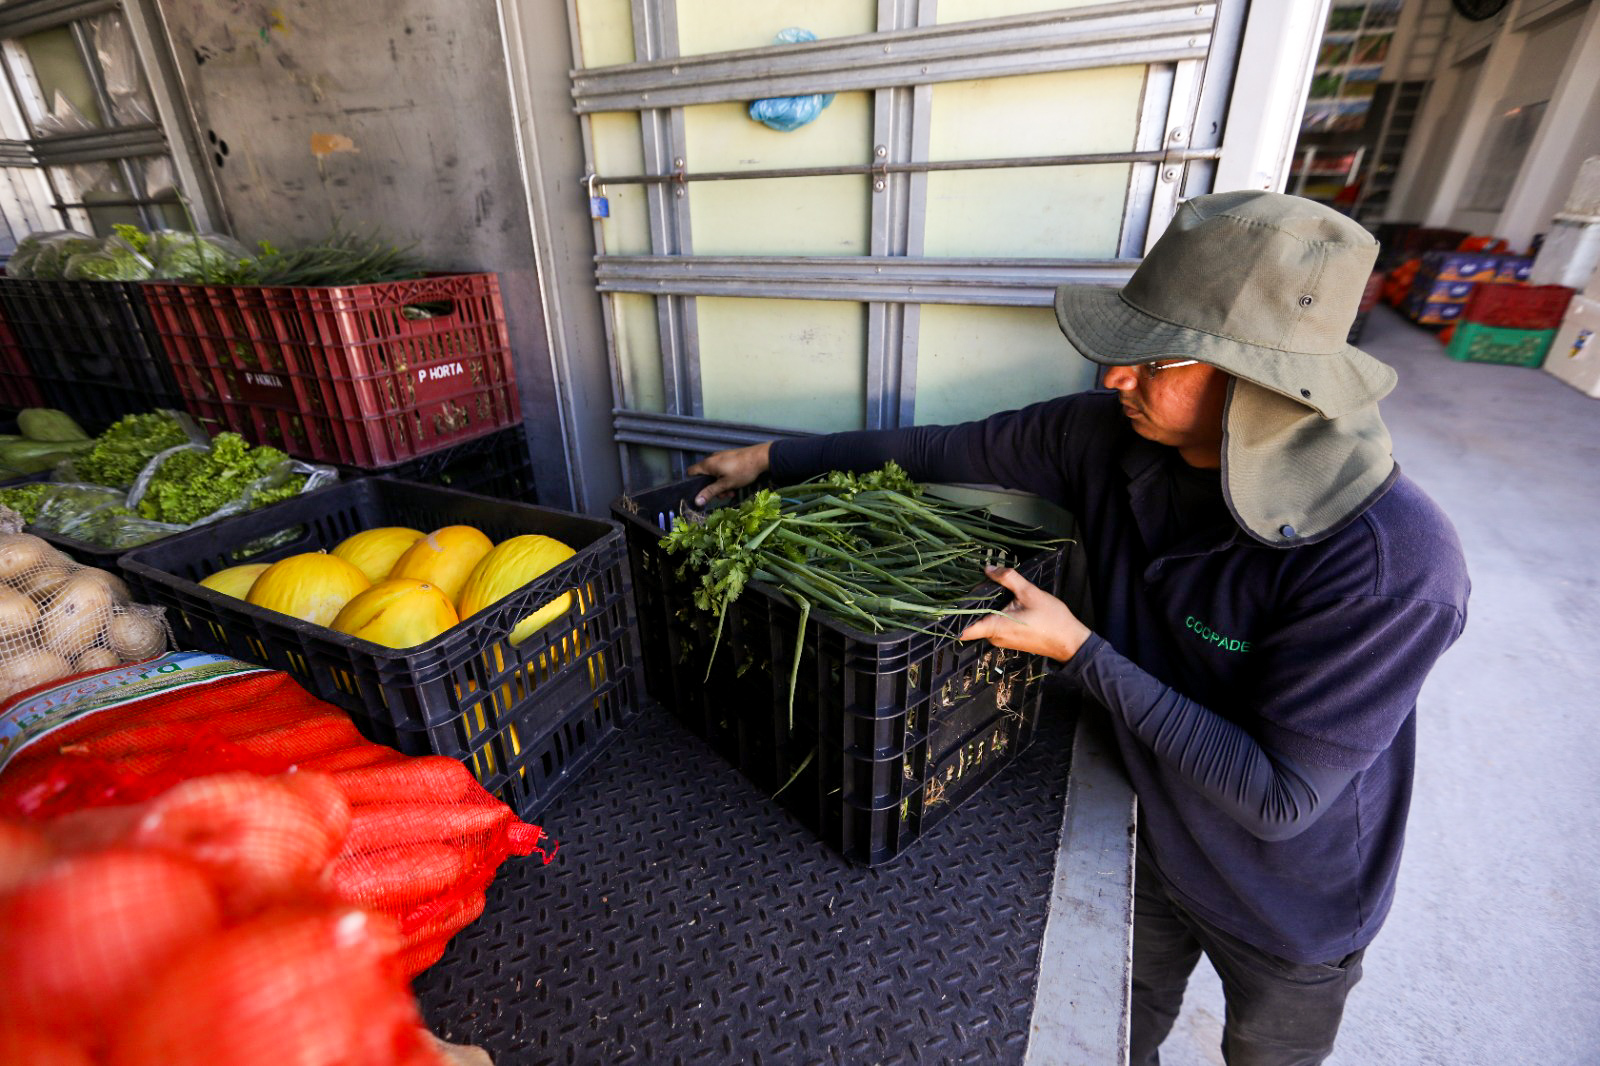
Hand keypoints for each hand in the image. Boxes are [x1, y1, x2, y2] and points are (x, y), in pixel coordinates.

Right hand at [686, 441, 772, 505]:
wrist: (760, 457)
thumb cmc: (741, 471)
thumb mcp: (725, 484)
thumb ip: (710, 492)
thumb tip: (696, 501)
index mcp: (707, 464)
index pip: (691, 472)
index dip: (692, 483)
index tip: (700, 492)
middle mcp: (712, 458)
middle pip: (705, 476)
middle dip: (713, 488)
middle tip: (724, 495)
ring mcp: (721, 457)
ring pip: (715, 474)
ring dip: (722, 485)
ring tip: (733, 491)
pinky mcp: (729, 457)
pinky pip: (722, 469)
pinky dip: (726, 478)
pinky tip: (736, 483)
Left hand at [959, 564, 1091, 661]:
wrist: (1070, 641)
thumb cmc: (1052, 619)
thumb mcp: (1030, 593)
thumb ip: (1008, 578)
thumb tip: (989, 567)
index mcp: (995, 627)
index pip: (963, 629)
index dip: (952, 616)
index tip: (946, 603)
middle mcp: (995, 637)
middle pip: (974, 619)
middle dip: (975, 602)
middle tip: (976, 582)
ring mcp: (1002, 640)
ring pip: (986, 620)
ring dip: (989, 606)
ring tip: (993, 588)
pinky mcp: (1010, 639)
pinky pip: (996, 624)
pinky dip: (998, 612)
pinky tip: (1005, 600)